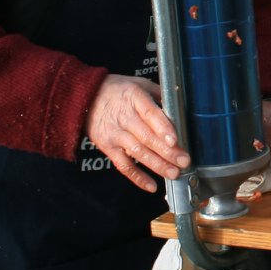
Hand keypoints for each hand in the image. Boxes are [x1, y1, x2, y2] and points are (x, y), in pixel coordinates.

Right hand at [86, 75, 189, 191]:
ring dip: (157, 165)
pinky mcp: (108, 147)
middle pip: (147, 137)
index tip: (175, 140)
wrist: (86, 97)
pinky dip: (137, 177)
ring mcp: (115, 134)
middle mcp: (124, 117)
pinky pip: (123, 165)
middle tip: (184, 161)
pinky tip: (151, 185)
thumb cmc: (117, 90)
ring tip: (173, 173)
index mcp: (134, 98)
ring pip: (138, 152)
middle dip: (167, 152)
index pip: (150, 114)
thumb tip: (180, 107)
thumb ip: (159, 94)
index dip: (163, 128)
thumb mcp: (139, 83)